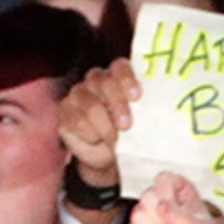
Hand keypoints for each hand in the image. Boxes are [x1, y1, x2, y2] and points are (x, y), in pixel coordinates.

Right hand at [58, 60, 141, 186]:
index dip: (127, 79)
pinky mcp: (64, 110)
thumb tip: (159, 113)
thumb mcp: (143, 123)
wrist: (108, 157)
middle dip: (118, 105)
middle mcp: (95, 81)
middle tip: (126, 126)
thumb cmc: (130, 136)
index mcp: (117, 77)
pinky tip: (95, 140)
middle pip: (104, 83)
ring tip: (113, 139)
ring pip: (91, 105)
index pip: (119, 66)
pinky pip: (76, 120)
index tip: (137, 96)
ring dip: (105, 126)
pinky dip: (90, 134)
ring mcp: (78, 94)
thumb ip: (147, 112)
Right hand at [127, 172, 223, 223]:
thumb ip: (181, 216)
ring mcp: (148, 217)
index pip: (165, 179)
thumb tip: (162, 206)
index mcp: (181, 194)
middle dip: (159, 217)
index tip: (171, 206)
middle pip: (147, 196)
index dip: (165, 192)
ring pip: (136, 215)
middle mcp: (162, 201)